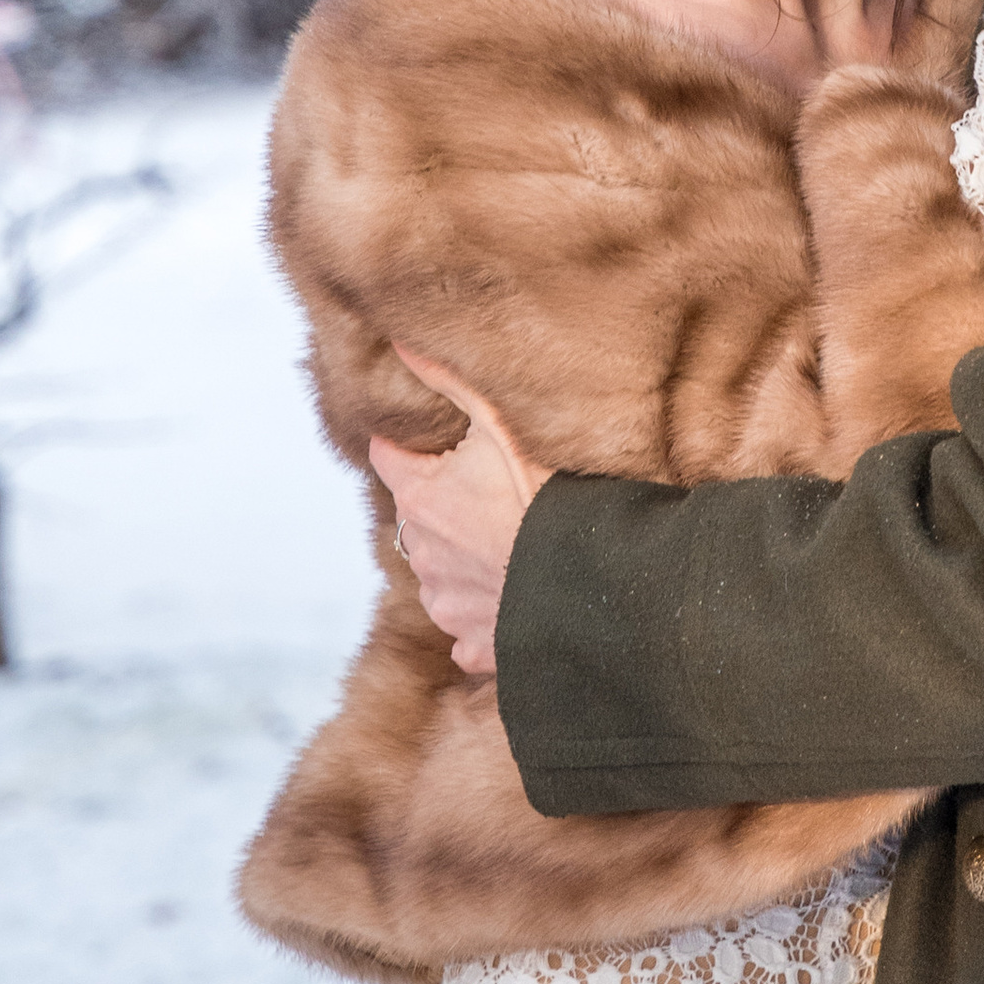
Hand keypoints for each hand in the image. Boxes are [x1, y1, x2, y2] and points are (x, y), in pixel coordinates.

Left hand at [368, 352, 550, 677]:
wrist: (595, 580)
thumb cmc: (550, 497)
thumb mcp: (502, 424)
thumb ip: (448, 381)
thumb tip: (400, 341)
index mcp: (421, 499)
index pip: (388, 458)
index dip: (409, 445)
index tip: (432, 441)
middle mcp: (422, 554)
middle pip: (414, 516)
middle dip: (441, 503)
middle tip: (487, 490)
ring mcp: (447, 602)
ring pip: (437, 573)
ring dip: (459, 560)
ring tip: (504, 544)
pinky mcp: (475, 641)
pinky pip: (465, 626)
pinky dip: (481, 612)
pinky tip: (511, 593)